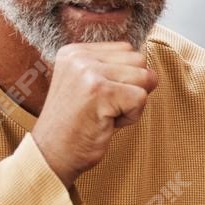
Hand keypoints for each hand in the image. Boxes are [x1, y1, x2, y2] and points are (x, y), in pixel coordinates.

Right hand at [30, 42, 157, 186]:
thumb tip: (152, 72)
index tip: (100, 98)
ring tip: (105, 115)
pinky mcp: (100, 92)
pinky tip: (107, 123)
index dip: (125, 78)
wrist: (52, 155)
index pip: (126, 49)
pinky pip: (141, 98)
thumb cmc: (76, 126)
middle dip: (132, 88)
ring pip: (144, 78)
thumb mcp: (87, 86)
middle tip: (104, 109)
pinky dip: (131, 117)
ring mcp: (89, 72)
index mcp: (75, 52)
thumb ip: (112, 70)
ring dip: (132, 104)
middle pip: (139, 60)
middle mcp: (79, 57)